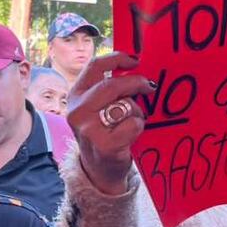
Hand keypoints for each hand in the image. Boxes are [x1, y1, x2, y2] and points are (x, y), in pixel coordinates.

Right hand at [66, 52, 155, 194]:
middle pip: (113, 85)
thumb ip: (109, 87)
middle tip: (149, 86)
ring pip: (125, 106)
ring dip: (137, 111)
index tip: (135, 60)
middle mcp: (78, 110)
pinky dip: (139, 127)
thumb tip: (135, 64)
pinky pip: (133, 125)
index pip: (95, 66)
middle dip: (136, 83)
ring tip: (132, 120)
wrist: (99, 169)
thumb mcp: (98, 106)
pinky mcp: (105, 145)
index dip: (118, 58)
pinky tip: (131, 135)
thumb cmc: (104, 132)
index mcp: (76, 94)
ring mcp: (89, 129)